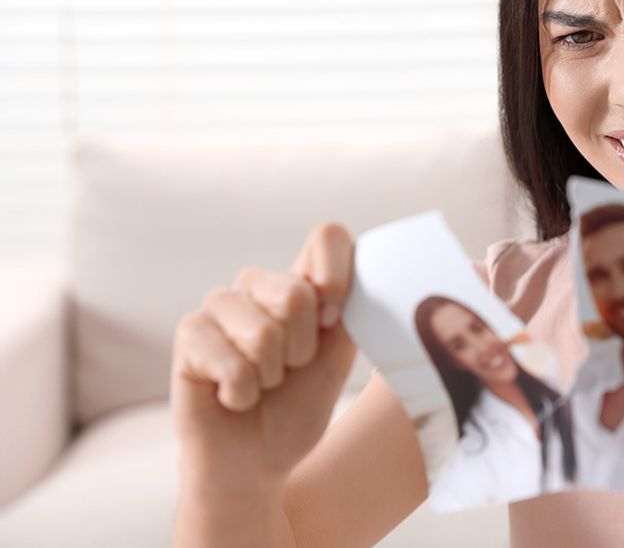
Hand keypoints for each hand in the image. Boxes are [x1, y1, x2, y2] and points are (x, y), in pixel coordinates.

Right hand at [171, 223, 357, 490]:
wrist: (255, 463)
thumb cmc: (295, 410)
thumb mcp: (336, 362)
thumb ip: (349, 316)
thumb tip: (358, 279)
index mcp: (301, 283)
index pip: (328, 237)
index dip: (338, 276)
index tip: (334, 320)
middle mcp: (259, 285)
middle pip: (296, 293)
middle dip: (302, 350)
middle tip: (288, 371)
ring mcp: (221, 305)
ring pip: (263, 332)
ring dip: (269, 377)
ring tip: (259, 385)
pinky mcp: (189, 333)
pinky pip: (232, 362)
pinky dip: (242, 394)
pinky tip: (231, 397)